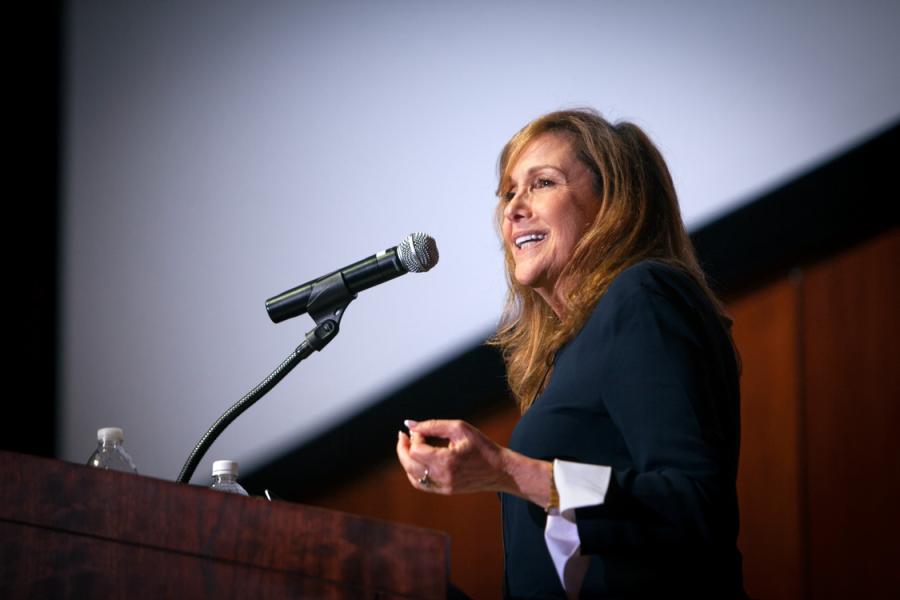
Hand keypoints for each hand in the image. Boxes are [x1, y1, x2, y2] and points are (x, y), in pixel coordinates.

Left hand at [395, 419, 511, 494]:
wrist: (500, 470)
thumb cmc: (482, 446)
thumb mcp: (460, 428)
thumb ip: (433, 425)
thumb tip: (409, 425)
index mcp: (447, 461)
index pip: (416, 450)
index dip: (414, 438)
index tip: (421, 430)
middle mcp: (442, 477)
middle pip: (409, 465)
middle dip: (402, 448)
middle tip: (403, 436)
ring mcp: (443, 487)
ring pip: (412, 476)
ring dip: (406, 460)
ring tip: (408, 446)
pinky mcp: (445, 491)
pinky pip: (421, 484)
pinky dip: (414, 472)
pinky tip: (417, 460)